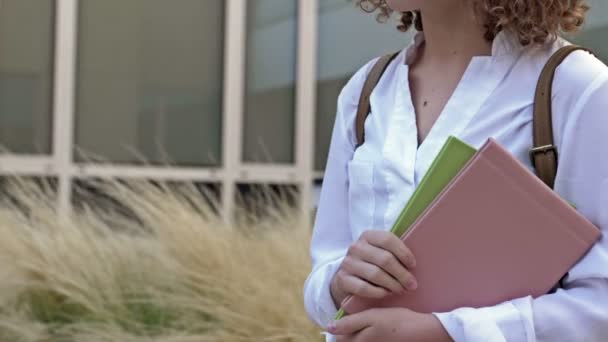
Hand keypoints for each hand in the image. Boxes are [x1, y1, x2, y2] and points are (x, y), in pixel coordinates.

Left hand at [328, 308, 452, 341]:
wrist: (424, 331)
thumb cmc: (397, 321)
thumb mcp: (372, 317)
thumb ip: (350, 323)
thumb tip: (329, 327)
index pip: (340, 339)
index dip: (343, 328)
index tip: (351, 319)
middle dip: (351, 334)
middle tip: (363, 322)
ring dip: (360, 336)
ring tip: (374, 328)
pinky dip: (370, 339)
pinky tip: (382, 333)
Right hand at [330, 230, 417, 306]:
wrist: (347, 279)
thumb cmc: (371, 264)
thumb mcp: (379, 253)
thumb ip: (393, 252)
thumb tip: (413, 265)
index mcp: (367, 236)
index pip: (388, 239)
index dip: (403, 253)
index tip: (413, 265)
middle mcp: (356, 247)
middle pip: (385, 259)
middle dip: (402, 274)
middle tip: (412, 284)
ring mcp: (348, 263)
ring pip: (376, 274)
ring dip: (392, 284)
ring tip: (401, 290)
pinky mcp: (342, 279)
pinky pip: (364, 288)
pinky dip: (378, 292)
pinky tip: (386, 293)